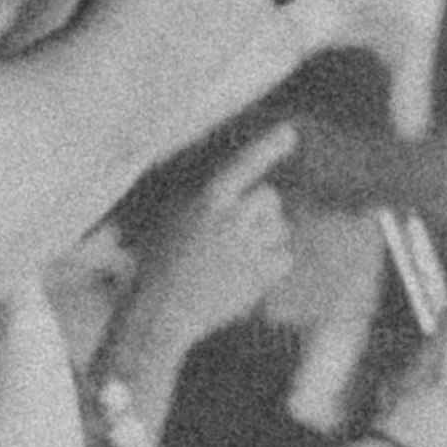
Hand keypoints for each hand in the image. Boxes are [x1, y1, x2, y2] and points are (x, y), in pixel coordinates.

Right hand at [128, 124, 299, 353]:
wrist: (158, 313)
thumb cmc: (156, 268)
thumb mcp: (172, 222)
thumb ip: (206, 205)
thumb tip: (244, 198)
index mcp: (206, 202)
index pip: (244, 165)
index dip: (268, 147)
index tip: (290, 132)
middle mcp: (232, 219)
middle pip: (269, 199)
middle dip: (261, 212)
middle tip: (238, 233)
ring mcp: (249, 247)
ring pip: (279, 230)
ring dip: (265, 241)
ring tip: (233, 262)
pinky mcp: (260, 274)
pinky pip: (284, 258)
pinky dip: (271, 267)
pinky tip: (244, 277)